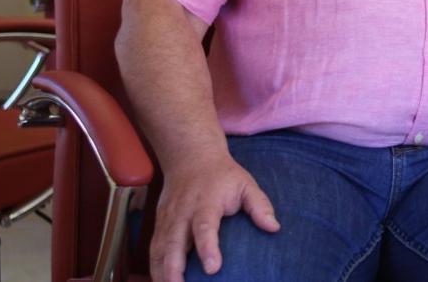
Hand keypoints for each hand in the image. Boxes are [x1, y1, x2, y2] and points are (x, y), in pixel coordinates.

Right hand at [150, 154, 279, 280]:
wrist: (191, 157)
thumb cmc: (222, 176)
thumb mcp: (245, 184)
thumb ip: (259, 205)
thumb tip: (274, 228)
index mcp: (206, 202)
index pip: (205, 227)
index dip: (208, 248)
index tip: (213, 269)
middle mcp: (182, 212)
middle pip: (174, 243)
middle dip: (175, 269)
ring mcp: (167, 219)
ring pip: (159, 249)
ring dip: (161, 272)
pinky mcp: (159, 224)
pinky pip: (153, 249)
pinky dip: (154, 268)